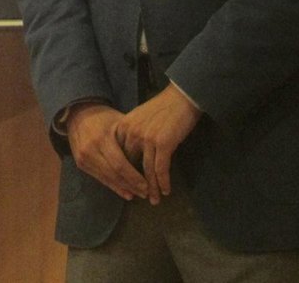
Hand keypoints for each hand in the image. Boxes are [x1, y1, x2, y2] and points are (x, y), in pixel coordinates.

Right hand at [64, 103, 148, 200]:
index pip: (119, 164)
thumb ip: (132, 139)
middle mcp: (90, 150)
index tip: (148, 186)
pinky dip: (113, 186)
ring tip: (138, 194)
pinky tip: (125, 192)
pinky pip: (99, 178)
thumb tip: (152, 157)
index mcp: (101, 138)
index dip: (134, 177)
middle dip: (131, 185)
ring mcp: (83, 158)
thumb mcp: (119, 123)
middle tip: (146, 193)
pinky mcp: (80, 163)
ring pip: (106, 178)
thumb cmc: (104, 118)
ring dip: (123, 188)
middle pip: (113, 174)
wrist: (77, 114)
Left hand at [113, 84, 201, 204]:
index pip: (118, 155)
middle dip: (134, 184)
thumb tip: (128, 154)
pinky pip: (161, 168)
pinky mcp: (163, 144)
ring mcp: (146, 138)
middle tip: (139, 197)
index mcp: (122, 127)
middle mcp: (131, 133)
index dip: (122, 173)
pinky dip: (163, 182)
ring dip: (151, 188)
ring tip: (153, 200)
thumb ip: (131, 134)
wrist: (180, 98)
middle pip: (129, 165)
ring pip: (146, 170)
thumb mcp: (139, 119)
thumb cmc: (161, 109)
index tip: (125, 185)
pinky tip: (166, 191)